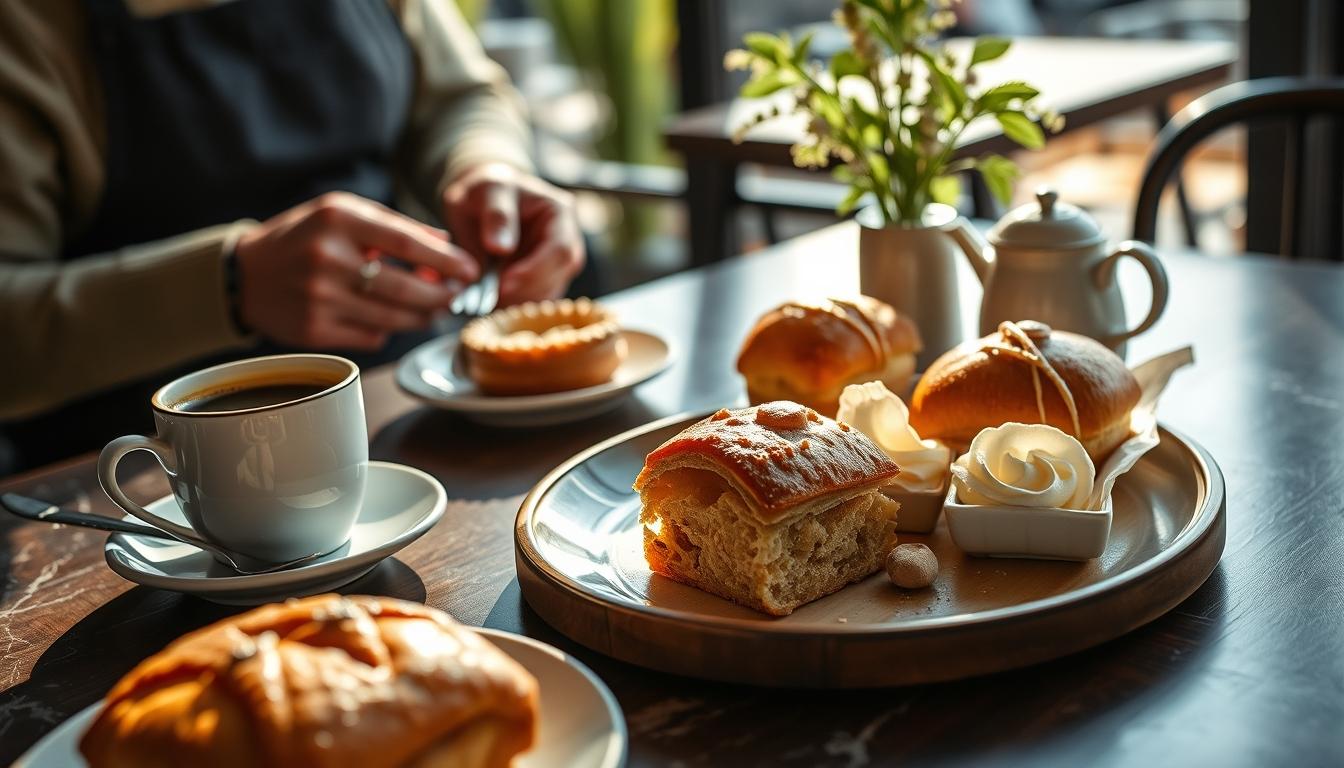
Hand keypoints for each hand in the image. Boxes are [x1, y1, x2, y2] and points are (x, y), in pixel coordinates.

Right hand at [233, 192, 477, 349]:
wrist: (244, 275)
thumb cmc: (305, 238)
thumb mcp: (342, 214)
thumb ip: (394, 226)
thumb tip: (446, 243)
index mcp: (337, 220)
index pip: (406, 243)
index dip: (446, 260)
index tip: (471, 269)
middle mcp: (328, 259)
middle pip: (405, 288)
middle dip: (441, 295)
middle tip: (457, 296)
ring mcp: (320, 298)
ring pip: (393, 317)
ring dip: (423, 316)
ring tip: (434, 308)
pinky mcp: (315, 331)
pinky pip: (372, 336)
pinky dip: (388, 328)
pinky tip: (390, 318)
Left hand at [441, 163, 584, 305]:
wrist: (482, 200)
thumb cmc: (486, 190)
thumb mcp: (486, 191)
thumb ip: (496, 216)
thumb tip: (500, 248)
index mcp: (560, 213)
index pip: (561, 250)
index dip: (534, 272)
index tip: (502, 285)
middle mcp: (568, 240)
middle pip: (559, 276)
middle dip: (525, 291)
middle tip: (490, 299)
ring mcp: (558, 263)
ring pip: (550, 293)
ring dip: (519, 302)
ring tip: (487, 300)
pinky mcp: (545, 280)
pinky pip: (536, 300)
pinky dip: (515, 305)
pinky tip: (494, 301)